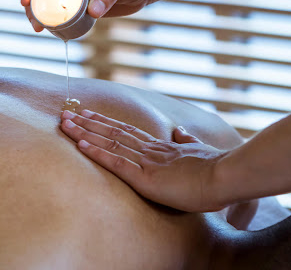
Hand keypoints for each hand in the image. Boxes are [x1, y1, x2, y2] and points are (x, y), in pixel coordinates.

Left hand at [60, 109, 227, 211]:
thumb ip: (187, 139)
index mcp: (161, 146)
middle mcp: (149, 149)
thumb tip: (180, 130)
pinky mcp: (146, 178)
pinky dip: (97, 153)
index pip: (127, 130)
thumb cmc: (213, 166)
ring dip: (85, 133)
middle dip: (88, 123)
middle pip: (113, 132)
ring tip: (66, 124)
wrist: (224, 176)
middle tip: (67, 113)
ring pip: (110, 142)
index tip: (88, 113)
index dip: (105, 122)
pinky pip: (117, 163)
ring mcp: (147, 161)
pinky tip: (81, 146)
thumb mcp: (198, 150)